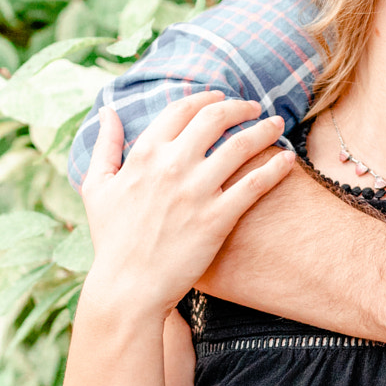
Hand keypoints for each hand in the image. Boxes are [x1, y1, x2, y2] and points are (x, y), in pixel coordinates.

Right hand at [79, 93, 293, 314]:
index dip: (206, 98)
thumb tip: (107, 111)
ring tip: (277, 125)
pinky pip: (256, 183)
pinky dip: (276, 167)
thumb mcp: (97, 187)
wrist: (128, 287)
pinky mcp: (218, 218)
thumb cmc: (112, 240)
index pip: (182, 109)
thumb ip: (105, 145)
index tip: (221, 97)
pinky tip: (289, 160)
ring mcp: (197, 191)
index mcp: (145, 154)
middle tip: (255, 107)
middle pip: (216, 118)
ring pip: (241, 145)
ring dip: (265, 129)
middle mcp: (172, 165)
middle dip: (240, 107)